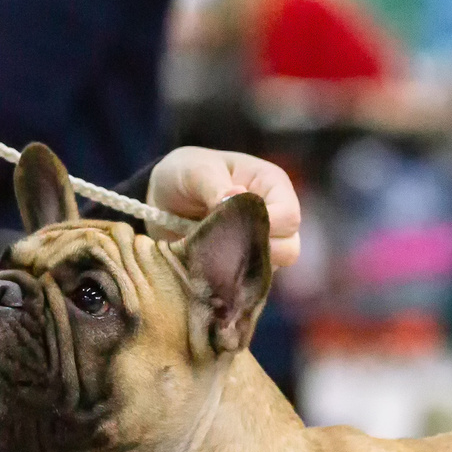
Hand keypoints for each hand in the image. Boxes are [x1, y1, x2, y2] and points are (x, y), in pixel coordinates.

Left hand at [147, 146, 302, 267]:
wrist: (163, 198)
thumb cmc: (185, 173)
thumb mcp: (195, 171)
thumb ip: (214, 185)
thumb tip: (236, 195)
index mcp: (272, 184)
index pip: (289, 216)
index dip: (267, 226)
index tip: (231, 225)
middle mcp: (274, 215)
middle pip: (289, 248)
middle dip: (256, 250)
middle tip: (220, 244)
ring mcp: (261, 243)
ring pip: (269, 268)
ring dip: (240, 266)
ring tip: (209, 252)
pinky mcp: (244, 264)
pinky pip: (247, 280)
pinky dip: (229, 277)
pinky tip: (207, 266)